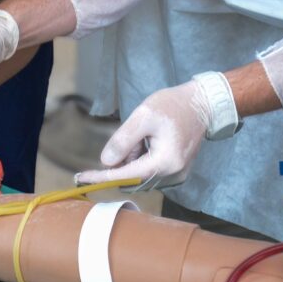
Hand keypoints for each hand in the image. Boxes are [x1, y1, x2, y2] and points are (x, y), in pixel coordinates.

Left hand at [75, 80, 211, 188]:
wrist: (202, 104)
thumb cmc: (173, 106)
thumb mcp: (143, 117)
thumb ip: (123, 140)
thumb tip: (106, 162)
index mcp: (165, 163)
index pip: (126, 175)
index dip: (102, 177)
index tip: (80, 178)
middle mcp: (172, 174)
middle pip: (132, 177)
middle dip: (122, 160)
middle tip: (130, 136)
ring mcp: (176, 174)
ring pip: (139, 173)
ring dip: (131, 157)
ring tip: (142, 134)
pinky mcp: (175, 168)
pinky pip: (149, 169)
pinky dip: (140, 157)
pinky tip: (146, 139)